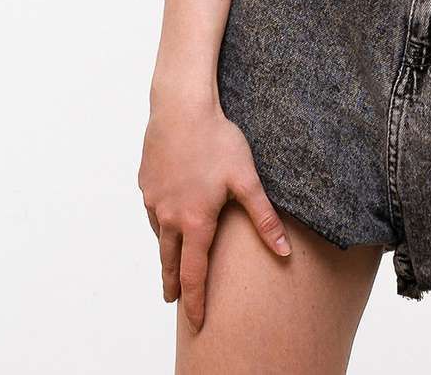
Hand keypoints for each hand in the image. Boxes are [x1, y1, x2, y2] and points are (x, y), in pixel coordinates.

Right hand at [137, 93, 291, 331]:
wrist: (181, 108)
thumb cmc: (218, 140)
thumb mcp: (246, 179)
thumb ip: (264, 217)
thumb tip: (284, 250)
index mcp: (195, 221)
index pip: (194, 274)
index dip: (195, 301)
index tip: (196, 322)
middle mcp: (169, 217)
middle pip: (170, 262)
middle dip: (173, 285)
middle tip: (174, 302)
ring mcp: (154, 200)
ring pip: (160, 236)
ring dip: (166, 252)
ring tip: (172, 261)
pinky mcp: (145, 183)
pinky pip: (153, 211)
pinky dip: (160, 222)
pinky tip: (167, 216)